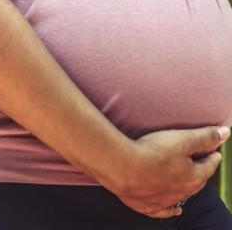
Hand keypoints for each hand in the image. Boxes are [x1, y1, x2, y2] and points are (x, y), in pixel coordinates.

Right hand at [112, 125, 230, 218]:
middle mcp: (182, 192)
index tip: (214, 151)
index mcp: (193, 177)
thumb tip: (225, 133)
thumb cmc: (152, 152)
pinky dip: (170, 210)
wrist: (123, 167)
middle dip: (200, 170)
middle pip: (196, 181)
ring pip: (181, 196)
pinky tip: (174, 210)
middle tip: (200, 162)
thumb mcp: (182, 139)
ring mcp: (164, 201)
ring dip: (185, 187)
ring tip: (187, 181)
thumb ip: (205, 137)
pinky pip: (163, 211)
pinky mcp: (147, 205)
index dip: (212, 155)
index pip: (208, 165)